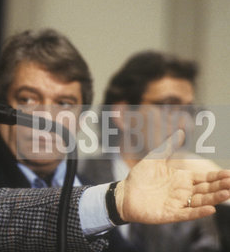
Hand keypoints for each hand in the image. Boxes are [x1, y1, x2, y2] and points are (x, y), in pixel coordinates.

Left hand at [115, 129, 229, 223]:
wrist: (124, 193)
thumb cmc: (140, 177)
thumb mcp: (154, 159)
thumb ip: (168, 147)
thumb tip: (180, 131)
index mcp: (181, 178)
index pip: (204, 177)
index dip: (217, 176)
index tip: (229, 173)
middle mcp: (183, 191)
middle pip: (206, 189)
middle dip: (220, 186)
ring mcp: (178, 203)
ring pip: (200, 201)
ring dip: (214, 198)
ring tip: (227, 194)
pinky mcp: (170, 213)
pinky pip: (187, 213)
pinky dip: (198, 211)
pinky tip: (210, 209)